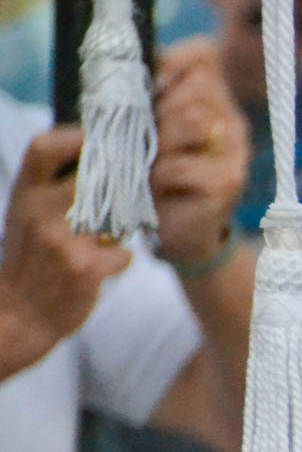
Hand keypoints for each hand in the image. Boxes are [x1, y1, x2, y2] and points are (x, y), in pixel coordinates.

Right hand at [0, 126, 132, 378]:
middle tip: (130, 188)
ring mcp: (62, 241)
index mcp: (24, 196)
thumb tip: (92, 157)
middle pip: (91, 177)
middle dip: (117, 183)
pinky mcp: (85, 268)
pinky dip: (121, 261)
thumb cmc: (30, 262)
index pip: (42, 148)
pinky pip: (125, 254)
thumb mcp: (25, 217)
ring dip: (121, 228)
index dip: (73, 136)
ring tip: (110, 237)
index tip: (97, 140)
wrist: (20, 315)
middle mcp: (39, 213)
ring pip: (117, 216)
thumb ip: (49, 189)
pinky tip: (107, 267)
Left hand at [151, 39, 248, 266]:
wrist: (177, 233)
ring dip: (159, 143)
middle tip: (144, 138)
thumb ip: (145, 96)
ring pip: (194, 121)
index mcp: (215, 97)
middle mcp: (233, 119)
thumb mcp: (147, 127)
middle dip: (159, 111)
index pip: (202, 56)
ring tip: (148, 163)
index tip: (149, 90)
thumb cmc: (155, 174)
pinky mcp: (228, 182)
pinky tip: (157, 187)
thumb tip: (125, 74)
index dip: (168, 65)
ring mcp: (236, 151)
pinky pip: (183, 165)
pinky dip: (160, 176)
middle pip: (195, 89)